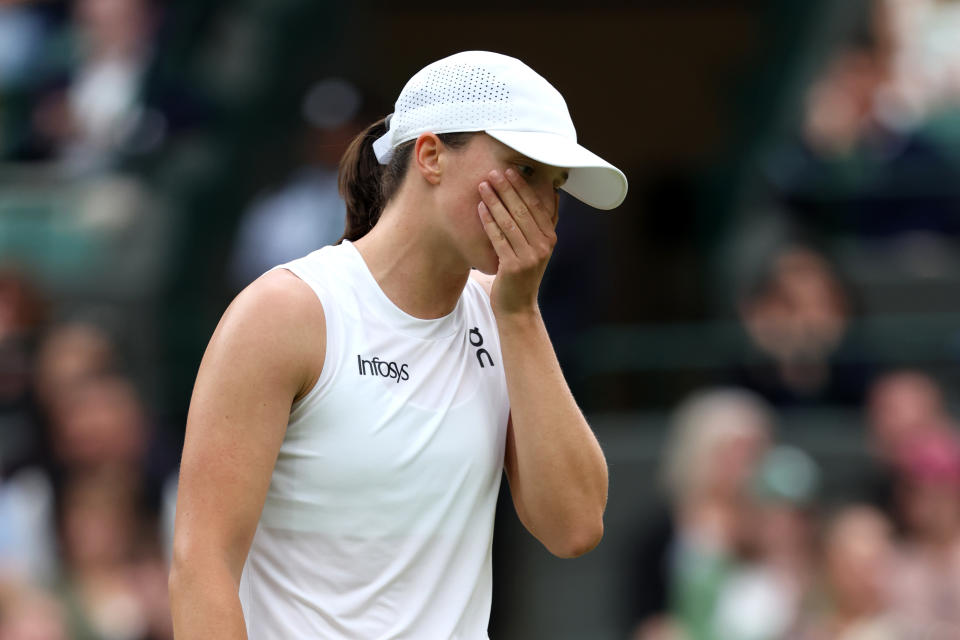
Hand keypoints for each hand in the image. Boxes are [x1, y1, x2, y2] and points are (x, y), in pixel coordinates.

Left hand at [477, 168, 557, 316]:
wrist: (517, 306)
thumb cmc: (522, 273)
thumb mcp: (536, 249)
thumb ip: (539, 225)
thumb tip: (546, 195)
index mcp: (550, 238)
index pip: (536, 205)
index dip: (522, 187)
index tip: (510, 170)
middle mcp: (543, 246)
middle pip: (522, 210)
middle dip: (507, 189)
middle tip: (493, 172)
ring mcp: (529, 257)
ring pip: (509, 221)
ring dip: (495, 201)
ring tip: (483, 186)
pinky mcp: (513, 266)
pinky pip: (498, 238)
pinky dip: (488, 221)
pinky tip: (480, 208)